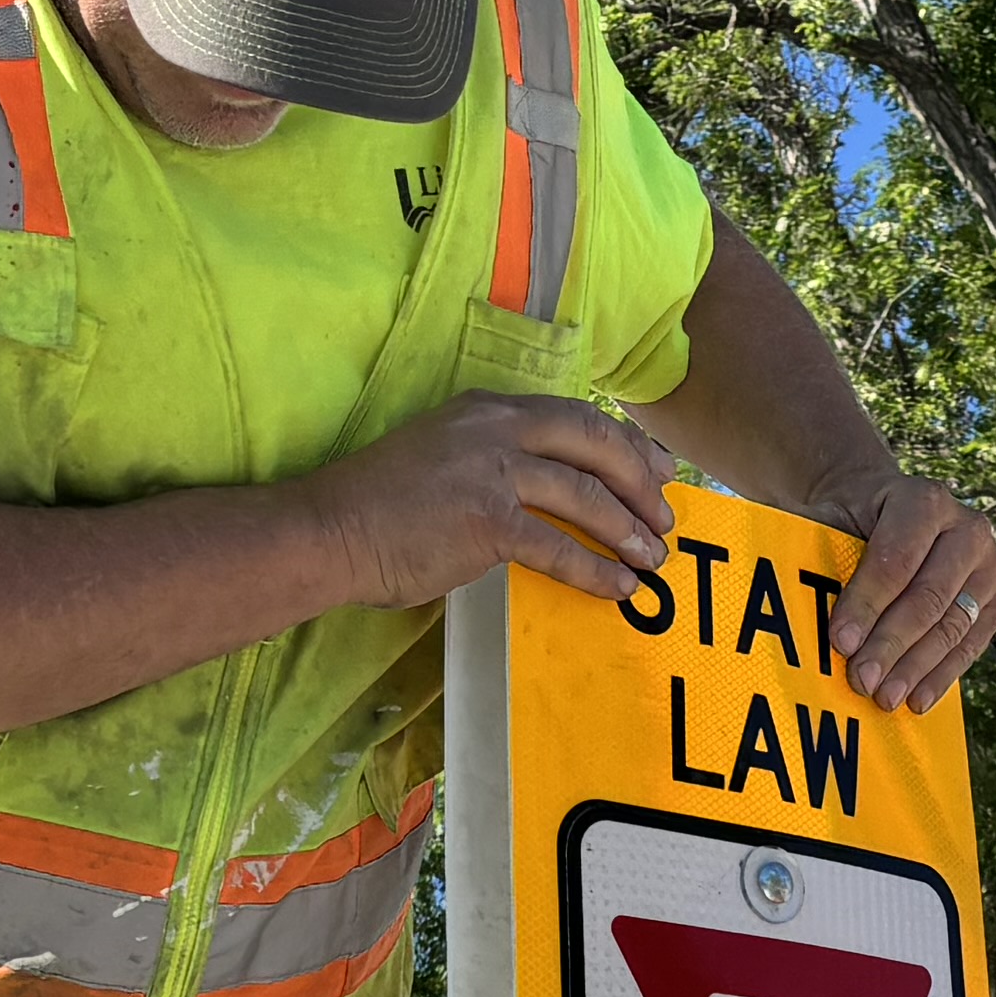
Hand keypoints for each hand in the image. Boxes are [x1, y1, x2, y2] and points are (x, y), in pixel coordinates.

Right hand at [304, 391, 675, 615]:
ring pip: (585, 495)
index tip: (657, 471)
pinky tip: (619, 588)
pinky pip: (559, 546)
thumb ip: (495, 462)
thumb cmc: (379, 506)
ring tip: (653, 559)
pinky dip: (596, 569)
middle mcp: (495, 428)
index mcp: (487, 408)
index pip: (575, 416)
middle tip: (666, 518)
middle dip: (640, 482)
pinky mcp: (486, 520)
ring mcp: (492, 471)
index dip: (625, 446)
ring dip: (627, 530)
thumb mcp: (444, 456)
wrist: (329, 531)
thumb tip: (548, 496)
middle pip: (594, 443)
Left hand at [823, 469, 995, 710]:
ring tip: (884, 698)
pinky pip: (972, 643)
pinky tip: (917, 700)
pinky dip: (943, 676)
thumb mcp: (834, 517)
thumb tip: (785, 577)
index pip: (896, 560)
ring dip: (916, 668)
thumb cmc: (854, 522)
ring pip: (953, 625)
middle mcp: (968, 528)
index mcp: (924, 501)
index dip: (868, 604)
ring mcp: (991, 564)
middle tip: (861, 681)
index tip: (840, 642)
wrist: (892, 514)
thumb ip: (818, 545)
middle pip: (928, 597)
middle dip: (891, 644)